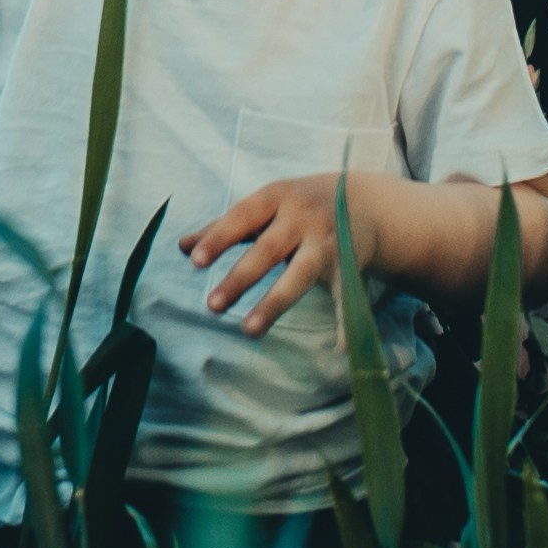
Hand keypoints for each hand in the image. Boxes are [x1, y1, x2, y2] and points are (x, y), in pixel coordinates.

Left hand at [181, 173, 362, 339]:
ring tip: (249, 330)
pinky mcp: (348, 265)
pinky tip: (341, 349)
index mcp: (277, 198)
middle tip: (212, 306)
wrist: (364, 201)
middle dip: (240, 278)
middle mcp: (303, 218)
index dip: (219, 237)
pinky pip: (347, 296)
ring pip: (299, 275)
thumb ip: (226, 226)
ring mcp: (327, 242)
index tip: (195, 259)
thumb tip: (183, 246)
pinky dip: (346, 322)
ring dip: (275, 303)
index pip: (242, 217)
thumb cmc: (298, 206)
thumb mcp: (265, 205)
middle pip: (268, 249)